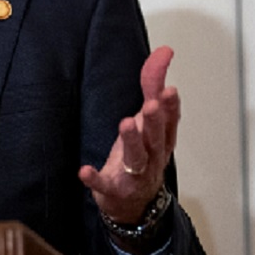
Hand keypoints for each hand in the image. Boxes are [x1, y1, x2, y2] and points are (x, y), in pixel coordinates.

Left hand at [78, 46, 180, 224]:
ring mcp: (133, 175)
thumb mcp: (147, 119)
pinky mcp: (112, 189)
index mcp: (161, 139)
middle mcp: (151, 156)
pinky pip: (104, 184)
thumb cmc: (142, 155)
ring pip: (135, 159)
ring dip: (131, 142)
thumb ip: (152, 84)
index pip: (169, 122)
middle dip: (153, 121)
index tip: (169, 91)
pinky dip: (95, 178)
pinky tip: (84, 170)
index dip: (170, 107)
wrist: (133, 202)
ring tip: (125, 124)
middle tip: (150, 104)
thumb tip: (163, 51)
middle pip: (155, 138)